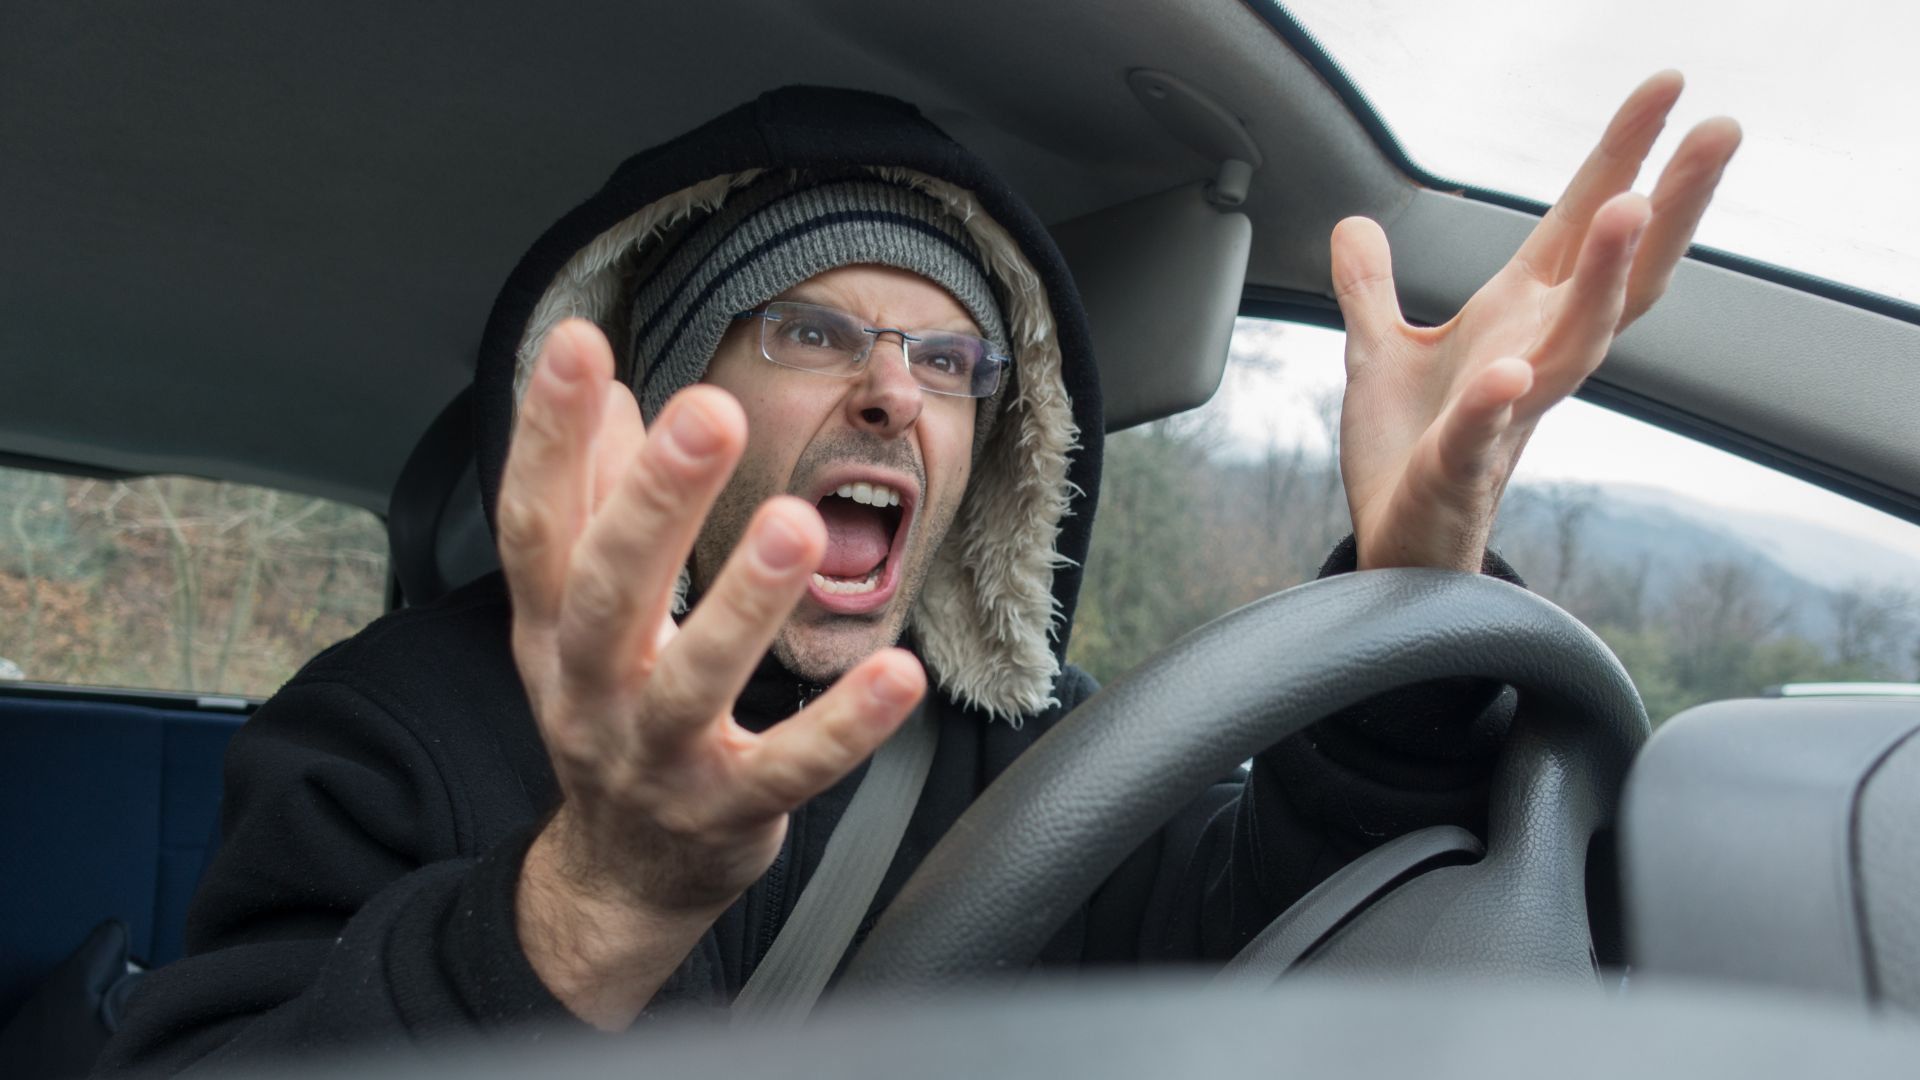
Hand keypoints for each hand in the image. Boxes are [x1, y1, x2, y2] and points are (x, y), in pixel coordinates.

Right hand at [497, 319, 924, 1026]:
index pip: (535, 522)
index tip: (576, 343)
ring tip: (797, 524)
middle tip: (708, 411)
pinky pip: (790, 768)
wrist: (622, 872)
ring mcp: (657, 757)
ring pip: (694, 680)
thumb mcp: (577, 616)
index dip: (544, 434)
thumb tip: (606, 391)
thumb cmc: (612, 713)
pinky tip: (898, 675)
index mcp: (550, 629)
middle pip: (607, 591)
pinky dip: (842, 726)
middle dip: (654, 500)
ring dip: (745, 601)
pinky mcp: (730, 811)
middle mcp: (589, 691)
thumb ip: (591, 502)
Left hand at [1333, 71, 1742, 571]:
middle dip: (1669, 205)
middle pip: (1621, 275)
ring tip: (1625, 210)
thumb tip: (1354, 225)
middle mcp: (1532, 359)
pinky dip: (1492, 402)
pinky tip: (1506, 373)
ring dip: (1601, 280)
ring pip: (1575, 346)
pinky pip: (1481, 431)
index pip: (1580, 224)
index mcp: (1518, 321)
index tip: (1667, 89)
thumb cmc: (1408, 453)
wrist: (1395, 548)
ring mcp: (1505, 415)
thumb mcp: (1380, 352)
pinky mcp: (1458, 467)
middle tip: (1719, 134)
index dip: (1622, 154)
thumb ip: (1371, 287)